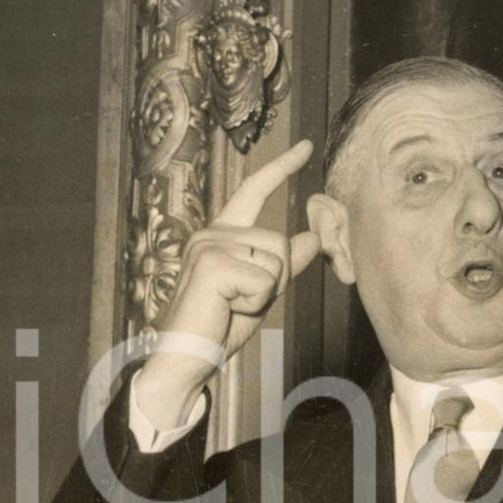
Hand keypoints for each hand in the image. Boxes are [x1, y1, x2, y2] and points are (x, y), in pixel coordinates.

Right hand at [138, 140, 319, 428]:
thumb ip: (284, 262)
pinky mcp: (213, 264)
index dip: (283, 168)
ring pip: (275, 261)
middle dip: (276, 279)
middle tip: (243, 301)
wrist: (188, 356)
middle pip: (279, 242)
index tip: (308, 147)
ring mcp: (209, 245)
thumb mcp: (261, 289)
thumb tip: (313, 237)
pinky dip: (256, 303)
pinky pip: (265, 281)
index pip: (254, 190)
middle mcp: (212, 232)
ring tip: (232, 305)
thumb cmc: (220, 324)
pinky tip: (227, 309)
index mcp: (221, 233)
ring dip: (265, 293)